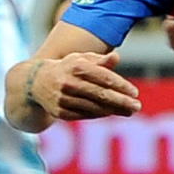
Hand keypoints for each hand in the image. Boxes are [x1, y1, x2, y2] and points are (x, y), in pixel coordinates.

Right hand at [24, 51, 139, 121]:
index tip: (135, 92)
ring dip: (114, 110)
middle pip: (101, 94)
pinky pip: (85, 115)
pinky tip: (111, 113)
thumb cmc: (66, 68)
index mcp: (76, 67)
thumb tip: (117, 57)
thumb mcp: (80, 59)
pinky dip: (99, 114)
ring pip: (94, 107)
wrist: (35, 83)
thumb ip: (99, 60)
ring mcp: (63, 99)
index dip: (121, 86)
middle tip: (137, 106)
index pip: (104, 77)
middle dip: (121, 102)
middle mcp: (68, 83)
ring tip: (129, 111)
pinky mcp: (60, 112)